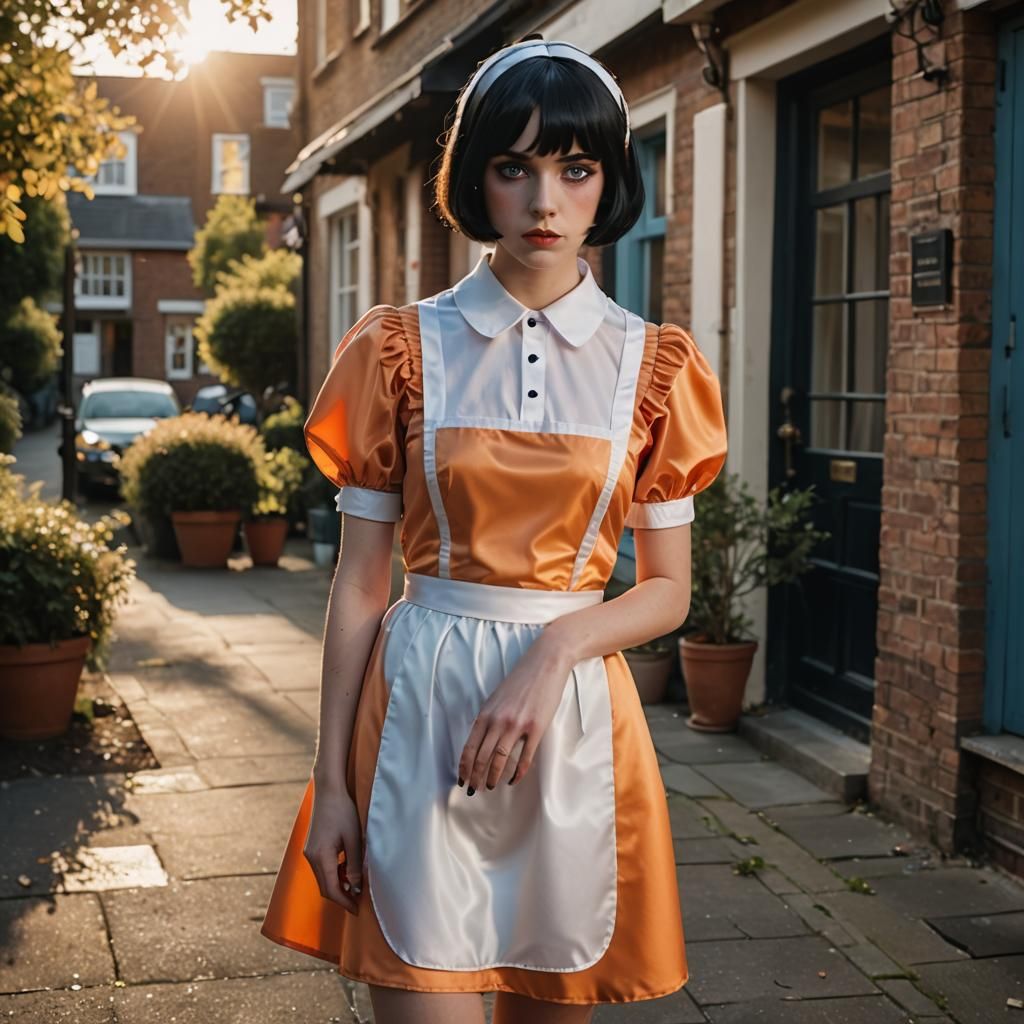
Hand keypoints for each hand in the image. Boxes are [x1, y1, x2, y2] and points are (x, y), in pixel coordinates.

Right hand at [303, 784, 362, 913]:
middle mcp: (311, 857)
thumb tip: (355, 887)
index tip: (357, 909)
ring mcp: (309, 852)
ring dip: (337, 885)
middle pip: (324, 887)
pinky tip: (346, 868)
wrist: (328, 791)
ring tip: (355, 884)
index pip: (331, 889)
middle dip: (341, 896)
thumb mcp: (354, 839)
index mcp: (321, 857)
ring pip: (322, 878)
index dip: (344, 902)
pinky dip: (333, 873)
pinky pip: (322, 868)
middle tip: (357, 902)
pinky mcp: (312, 847)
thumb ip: (354, 865)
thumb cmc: (343, 812)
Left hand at [457, 635, 573, 792]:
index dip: (465, 767)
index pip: (470, 747)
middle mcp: (499, 720)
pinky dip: (518, 772)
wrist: (545, 664)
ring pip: (500, 759)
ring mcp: (517, 725)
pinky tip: (513, 779)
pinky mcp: (536, 728)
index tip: (462, 780)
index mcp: (486, 713)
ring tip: (491, 786)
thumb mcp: (496, 698)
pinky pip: (524, 757)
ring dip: (493, 777)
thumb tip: (480, 741)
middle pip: (482, 757)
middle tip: (474, 790)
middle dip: (476, 777)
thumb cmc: (521, 681)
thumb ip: (488, 718)